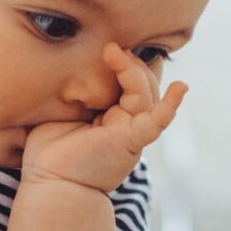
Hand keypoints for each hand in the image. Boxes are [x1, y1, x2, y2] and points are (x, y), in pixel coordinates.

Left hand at [21, 43, 187, 193]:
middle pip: (142, 84)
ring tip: (114, 53)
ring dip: (134, 70)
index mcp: (112, 116)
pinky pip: (156, 122)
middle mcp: (127, 123)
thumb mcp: (58, 113)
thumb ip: (70, 93)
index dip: (125, 62)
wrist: (51, 185)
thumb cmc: (50, 153)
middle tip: (110, 47)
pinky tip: (181, 88)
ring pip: (147, 94)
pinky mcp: (132, 142)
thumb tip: (62, 63)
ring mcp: (132, 132)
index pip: (128, 83)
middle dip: (130, 63)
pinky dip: (170, 106)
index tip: (107, 45)